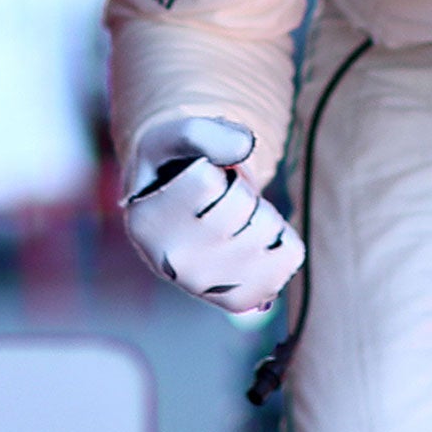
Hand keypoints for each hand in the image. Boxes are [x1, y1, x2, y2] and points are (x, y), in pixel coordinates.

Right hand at [121, 116, 302, 314]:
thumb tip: (245, 146)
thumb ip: (205, 132)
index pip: (209, 183)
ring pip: (266, 231)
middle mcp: (169, 262)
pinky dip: (283, 243)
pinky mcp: (234, 298)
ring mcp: (202, 285)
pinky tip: (260, 239)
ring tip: (238, 218)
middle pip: (242, 205)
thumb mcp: (179, 136)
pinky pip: (285, 264)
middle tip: (223, 197)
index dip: (216, 170)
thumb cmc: (180, 166)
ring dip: (262, 213)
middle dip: (241, 189)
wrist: (184, 209)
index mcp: (147, 222)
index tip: (203, 179)